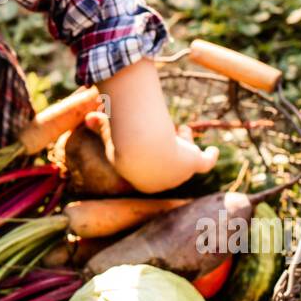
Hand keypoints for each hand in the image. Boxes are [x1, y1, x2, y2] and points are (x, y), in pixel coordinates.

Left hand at [84, 109, 217, 190]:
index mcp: (141, 180)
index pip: (149, 167)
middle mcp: (162, 182)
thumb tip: (88, 119)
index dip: (149, 152)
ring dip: (183, 143)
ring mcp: (178, 175)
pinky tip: (212, 150)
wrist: (142, 147)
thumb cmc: (121, 141)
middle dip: (168, 148)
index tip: (147, 137)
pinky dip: (209, 156)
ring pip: (185, 159)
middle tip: (167, 132)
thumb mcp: (109, 132)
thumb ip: (100, 126)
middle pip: (168, 164)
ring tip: (182, 129)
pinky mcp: (192, 164)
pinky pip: (205, 163)